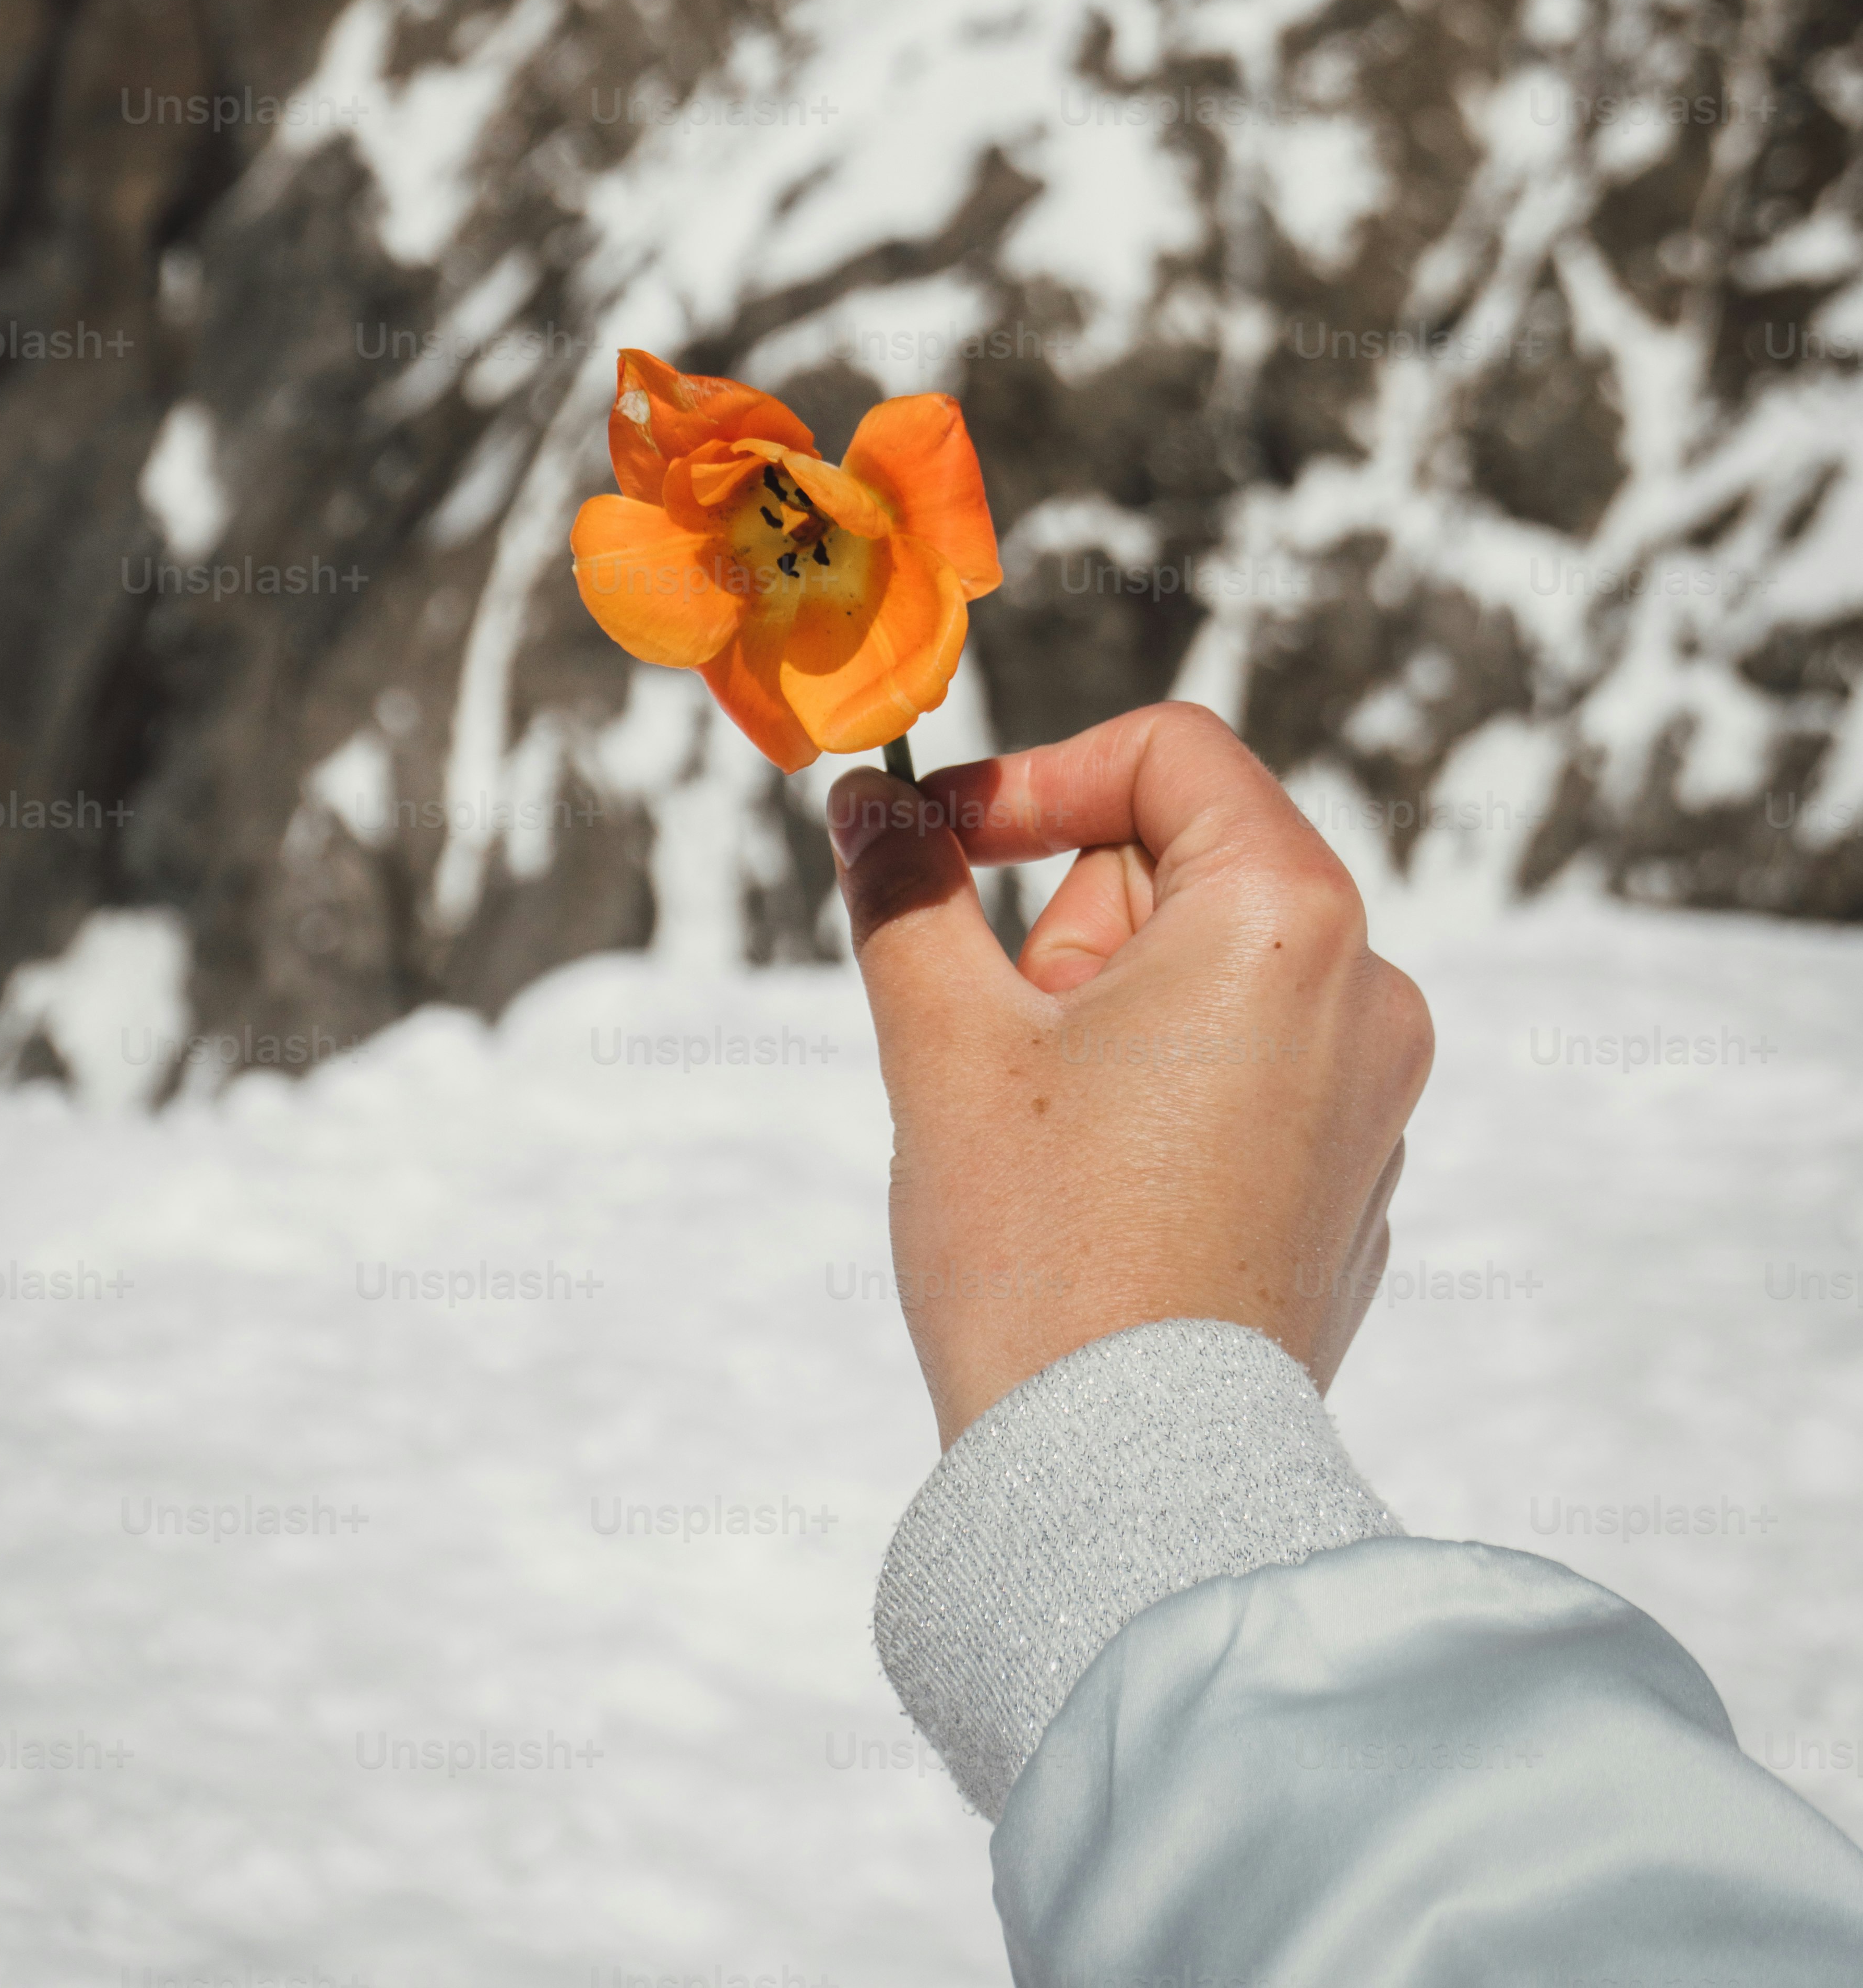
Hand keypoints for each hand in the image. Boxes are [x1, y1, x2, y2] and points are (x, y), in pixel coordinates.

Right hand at [826, 702, 1433, 1448]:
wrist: (1129, 1492)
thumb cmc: (1044, 1255)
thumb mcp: (946, 1042)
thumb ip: (906, 892)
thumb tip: (871, 805)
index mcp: (1289, 920)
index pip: (1169, 754)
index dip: (1038, 777)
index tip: (940, 841)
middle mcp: (1367, 992)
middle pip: (1183, 865)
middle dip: (1070, 930)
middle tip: (1013, 1052)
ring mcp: (1374, 1096)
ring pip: (1205, 975)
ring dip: (1107, 1015)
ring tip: (1052, 1141)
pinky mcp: (1353, 1182)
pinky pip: (1244, 1072)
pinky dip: (1162, 1093)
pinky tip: (1105, 1201)